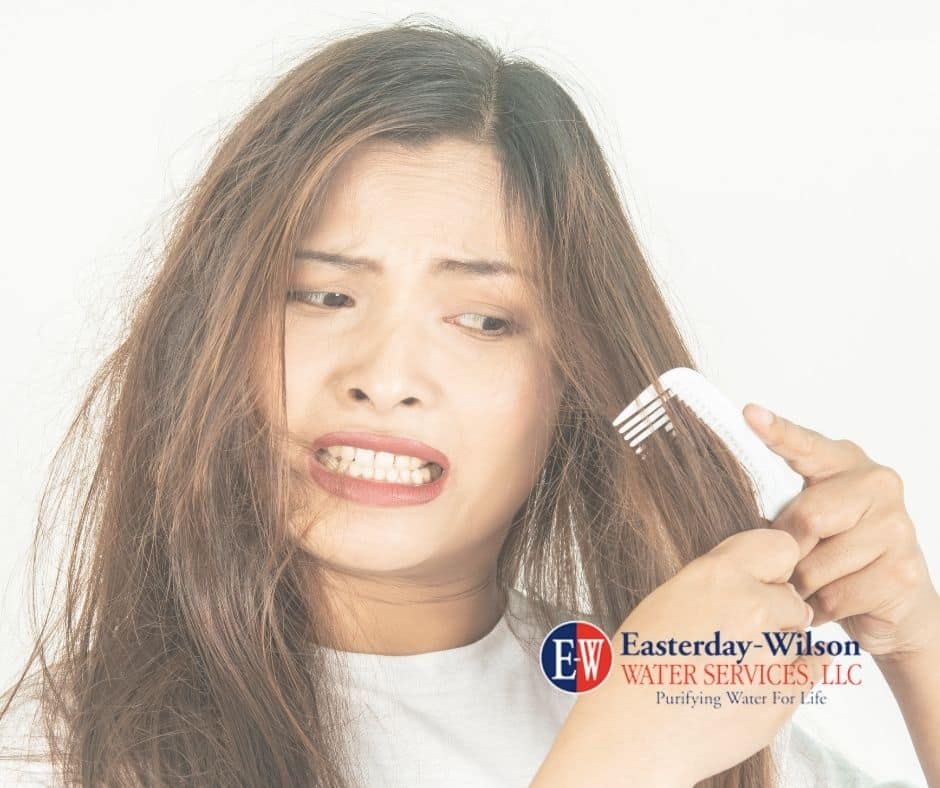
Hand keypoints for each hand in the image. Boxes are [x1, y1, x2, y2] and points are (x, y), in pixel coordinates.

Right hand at [533, 528, 829, 786]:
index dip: (772, 569)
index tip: (762, 584)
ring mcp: (771, 650)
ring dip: (778, 650)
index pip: (780, 546)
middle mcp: (750, 604)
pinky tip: (750, 687)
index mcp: (715, 574)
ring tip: (731, 670)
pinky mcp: (785, 692)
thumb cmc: (639, 668)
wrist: (633, 732)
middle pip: (792, 597)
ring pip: (798, 636)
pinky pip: (810, 670)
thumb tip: (758, 579)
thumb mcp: (669, 600)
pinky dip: (789, 679)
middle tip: (735, 639)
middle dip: (774, 615)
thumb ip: (719, 583)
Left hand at [743, 403, 939, 662]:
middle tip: (788, 564)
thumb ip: (784, 507)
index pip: (806, 444)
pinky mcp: (903, 571)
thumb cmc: (837, 556)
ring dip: (801, 586)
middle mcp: (876, 484)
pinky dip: (821, 608)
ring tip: (811, 585)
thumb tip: (740, 512)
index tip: (750, 414)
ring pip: (817, 564)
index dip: (777, 432)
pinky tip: (829, 603)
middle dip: (787, 549)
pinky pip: (837, 595)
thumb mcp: (808, 521)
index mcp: (843, 463)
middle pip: (806, 516)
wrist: (895, 606)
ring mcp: (895, 526)